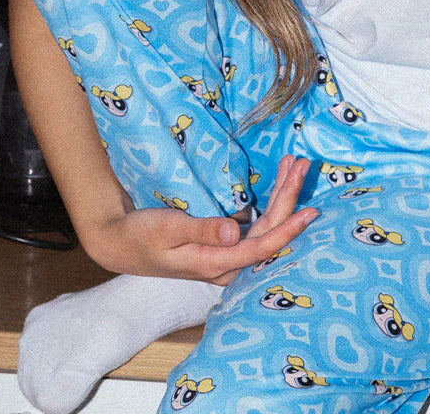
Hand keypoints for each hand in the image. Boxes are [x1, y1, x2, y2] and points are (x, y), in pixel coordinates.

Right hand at [84, 155, 317, 284]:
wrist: (120, 243)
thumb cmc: (142, 236)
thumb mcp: (168, 229)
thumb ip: (202, 230)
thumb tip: (235, 233)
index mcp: (216, 264)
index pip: (261, 247)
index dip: (288, 229)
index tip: (309, 211)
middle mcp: (227, 263)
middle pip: (269, 231)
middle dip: (288, 197)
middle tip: (303, 165)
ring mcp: (225, 253)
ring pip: (265, 225)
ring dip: (281, 195)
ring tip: (295, 165)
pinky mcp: (222, 241)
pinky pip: (255, 221)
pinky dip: (268, 198)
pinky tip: (277, 179)